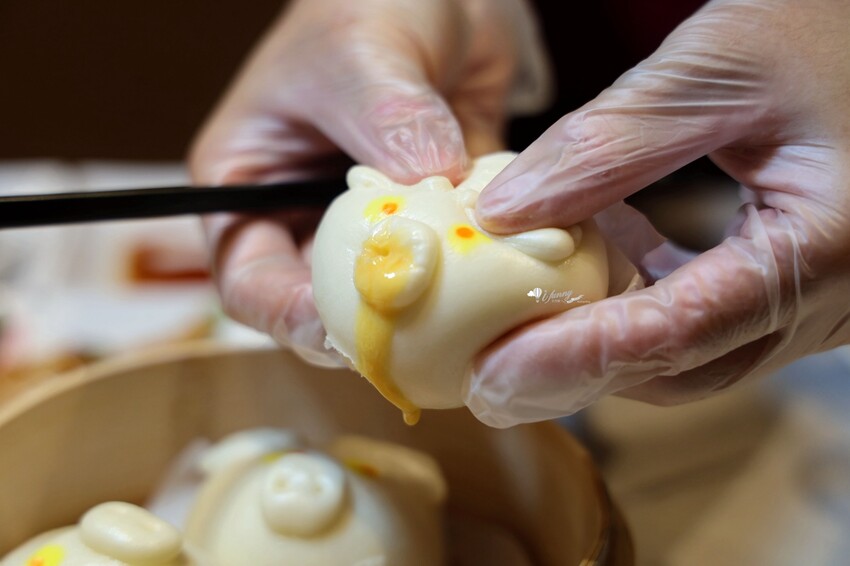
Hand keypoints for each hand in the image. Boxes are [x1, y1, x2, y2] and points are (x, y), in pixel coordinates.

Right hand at [190, 0, 549, 364]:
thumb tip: (431, 186)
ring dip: (436, 309)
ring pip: (396, 296)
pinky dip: (484, 273)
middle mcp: (306, 218)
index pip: (249, 281)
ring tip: (476, 313)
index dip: (287, 317)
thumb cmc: (366, 1)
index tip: (343, 330)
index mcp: (249, 188)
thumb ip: (387, 117)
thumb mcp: (363, 50)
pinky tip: (515, 265)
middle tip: (423, 340)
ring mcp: (374, 228)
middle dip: (370, 329)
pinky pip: (456, 266)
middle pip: (322, 306)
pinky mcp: (434, 224)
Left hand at [469, 0, 849, 425]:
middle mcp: (831, 297)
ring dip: (603, 345)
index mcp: (821, 249)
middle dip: (577, 375)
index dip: (573, 360)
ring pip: (692, 354)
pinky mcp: (800, 280)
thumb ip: (609, 143)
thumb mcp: (720, 67)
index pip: (675, 334)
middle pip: (680, 368)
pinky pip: (710, 315)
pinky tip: (600, 258)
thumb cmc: (837, 27)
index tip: (492, 376)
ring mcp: (819, 297)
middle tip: (489, 375)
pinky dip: (641, 304)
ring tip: (521, 327)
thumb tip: (505, 213)